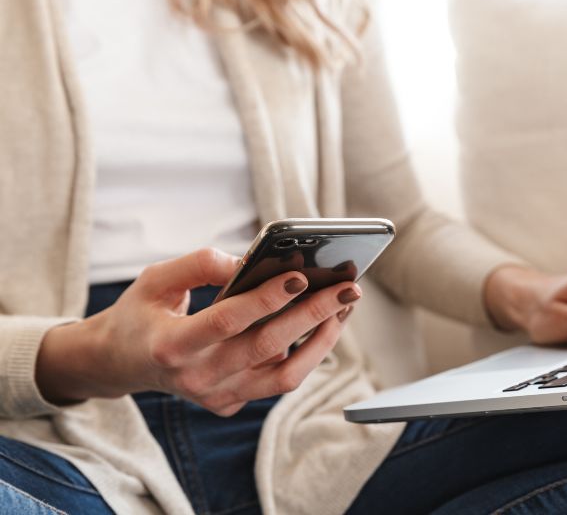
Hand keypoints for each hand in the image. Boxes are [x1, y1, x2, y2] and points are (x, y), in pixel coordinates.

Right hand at [36, 248, 359, 415]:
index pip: (228, 321)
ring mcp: (216, 397)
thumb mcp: (156, 278)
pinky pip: (278, 382)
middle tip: (348, 288)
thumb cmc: (141, 313)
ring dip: (322, 340)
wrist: (121, 362)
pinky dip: (307, 354)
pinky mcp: (231, 404)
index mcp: (171, 346)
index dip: (266, 299)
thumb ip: (199, 263)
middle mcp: (196, 379)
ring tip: (344, 306)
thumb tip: (251, 260)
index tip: (301, 275)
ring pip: (284, 375)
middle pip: (267, 347)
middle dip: (313, 315)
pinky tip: (324, 324)